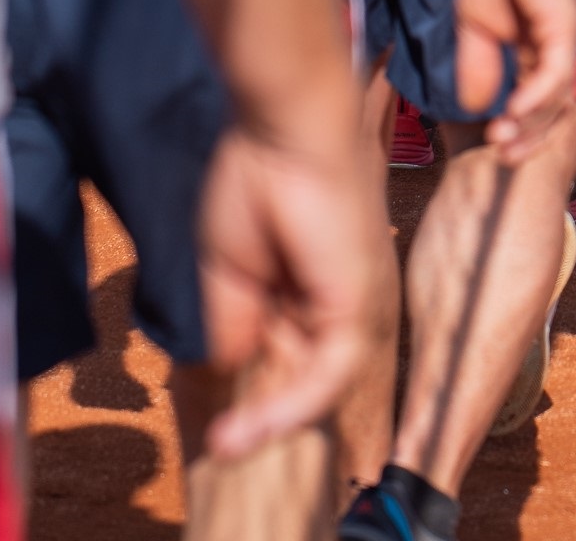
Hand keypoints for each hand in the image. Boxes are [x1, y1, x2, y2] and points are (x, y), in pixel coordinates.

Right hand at [193, 118, 390, 460]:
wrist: (281, 129)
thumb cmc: (253, 181)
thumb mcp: (230, 269)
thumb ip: (235, 323)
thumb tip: (231, 368)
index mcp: (310, 284)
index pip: (290, 354)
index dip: (257, 389)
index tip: (220, 424)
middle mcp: (338, 297)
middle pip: (302, 374)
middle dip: (265, 412)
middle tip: (222, 444)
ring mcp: (351, 302)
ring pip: (316, 384)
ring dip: (270, 422)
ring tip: (224, 446)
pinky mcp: (355, 304)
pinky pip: (327, 374)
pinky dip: (287, 407)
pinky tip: (243, 430)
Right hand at [456, 0, 575, 163]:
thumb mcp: (475, 27)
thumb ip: (478, 65)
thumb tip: (480, 107)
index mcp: (536, 50)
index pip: (535, 103)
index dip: (519, 131)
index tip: (493, 152)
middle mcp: (557, 48)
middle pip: (552, 108)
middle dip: (529, 138)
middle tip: (501, 161)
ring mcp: (564, 36)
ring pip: (557, 96)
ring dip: (531, 124)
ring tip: (501, 142)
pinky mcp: (564, 21)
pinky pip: (557, 71)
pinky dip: (538, 96)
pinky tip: (513, 112)